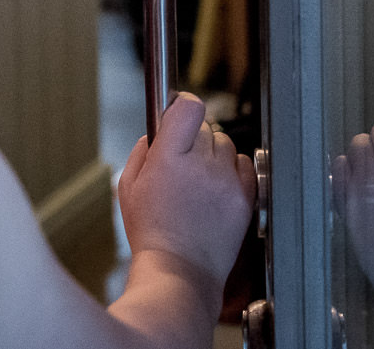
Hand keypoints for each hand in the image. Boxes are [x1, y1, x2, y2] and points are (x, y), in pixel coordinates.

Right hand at [118, 92, 255, 289]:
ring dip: (212, 153)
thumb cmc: (151, 231)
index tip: (178, 110)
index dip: (182, 105)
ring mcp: (226, 181)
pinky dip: (232, 168)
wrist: (180, 269)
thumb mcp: (128, 186)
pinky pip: (245, 163)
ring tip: (199, 178)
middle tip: (181, 160)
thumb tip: (156, 132)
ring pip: (225, 143)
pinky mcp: (245, 197)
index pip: (188, 108)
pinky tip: (217, 184)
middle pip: (205, 126)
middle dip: (192, 137)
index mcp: (169, 158)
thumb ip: (141, 151)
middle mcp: (201, 165)